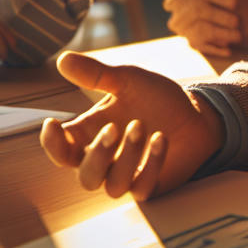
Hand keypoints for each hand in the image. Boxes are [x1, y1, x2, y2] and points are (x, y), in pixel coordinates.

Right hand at [38, 52, 225, 199]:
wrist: (196, 113)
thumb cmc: (154, 98)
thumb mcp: (126, 80)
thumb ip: (96, 74)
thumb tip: (63, 60)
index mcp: (92, 135)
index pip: (62, 150)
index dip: (52, 143)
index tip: (52, 124)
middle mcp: (106, 160)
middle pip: (86, 176)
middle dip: (97, 155)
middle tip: (113, 129)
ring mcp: (129, 176)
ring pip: (113, 186)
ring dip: (126, 157)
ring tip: (141, 126)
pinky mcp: (152, 185)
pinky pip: (144, 188)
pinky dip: (152, 163)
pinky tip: (161, 139)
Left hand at [162, 0, 247, 56]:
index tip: (169, 4)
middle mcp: (228, 11)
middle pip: (193, 13)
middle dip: (179, 16)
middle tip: (171, 19)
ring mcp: (230, 27)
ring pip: (197, 29)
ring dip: (185, 29)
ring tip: (177, 29)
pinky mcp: (232, 43)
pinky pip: (207, 43)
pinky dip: (197, 42)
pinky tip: (190, 40)